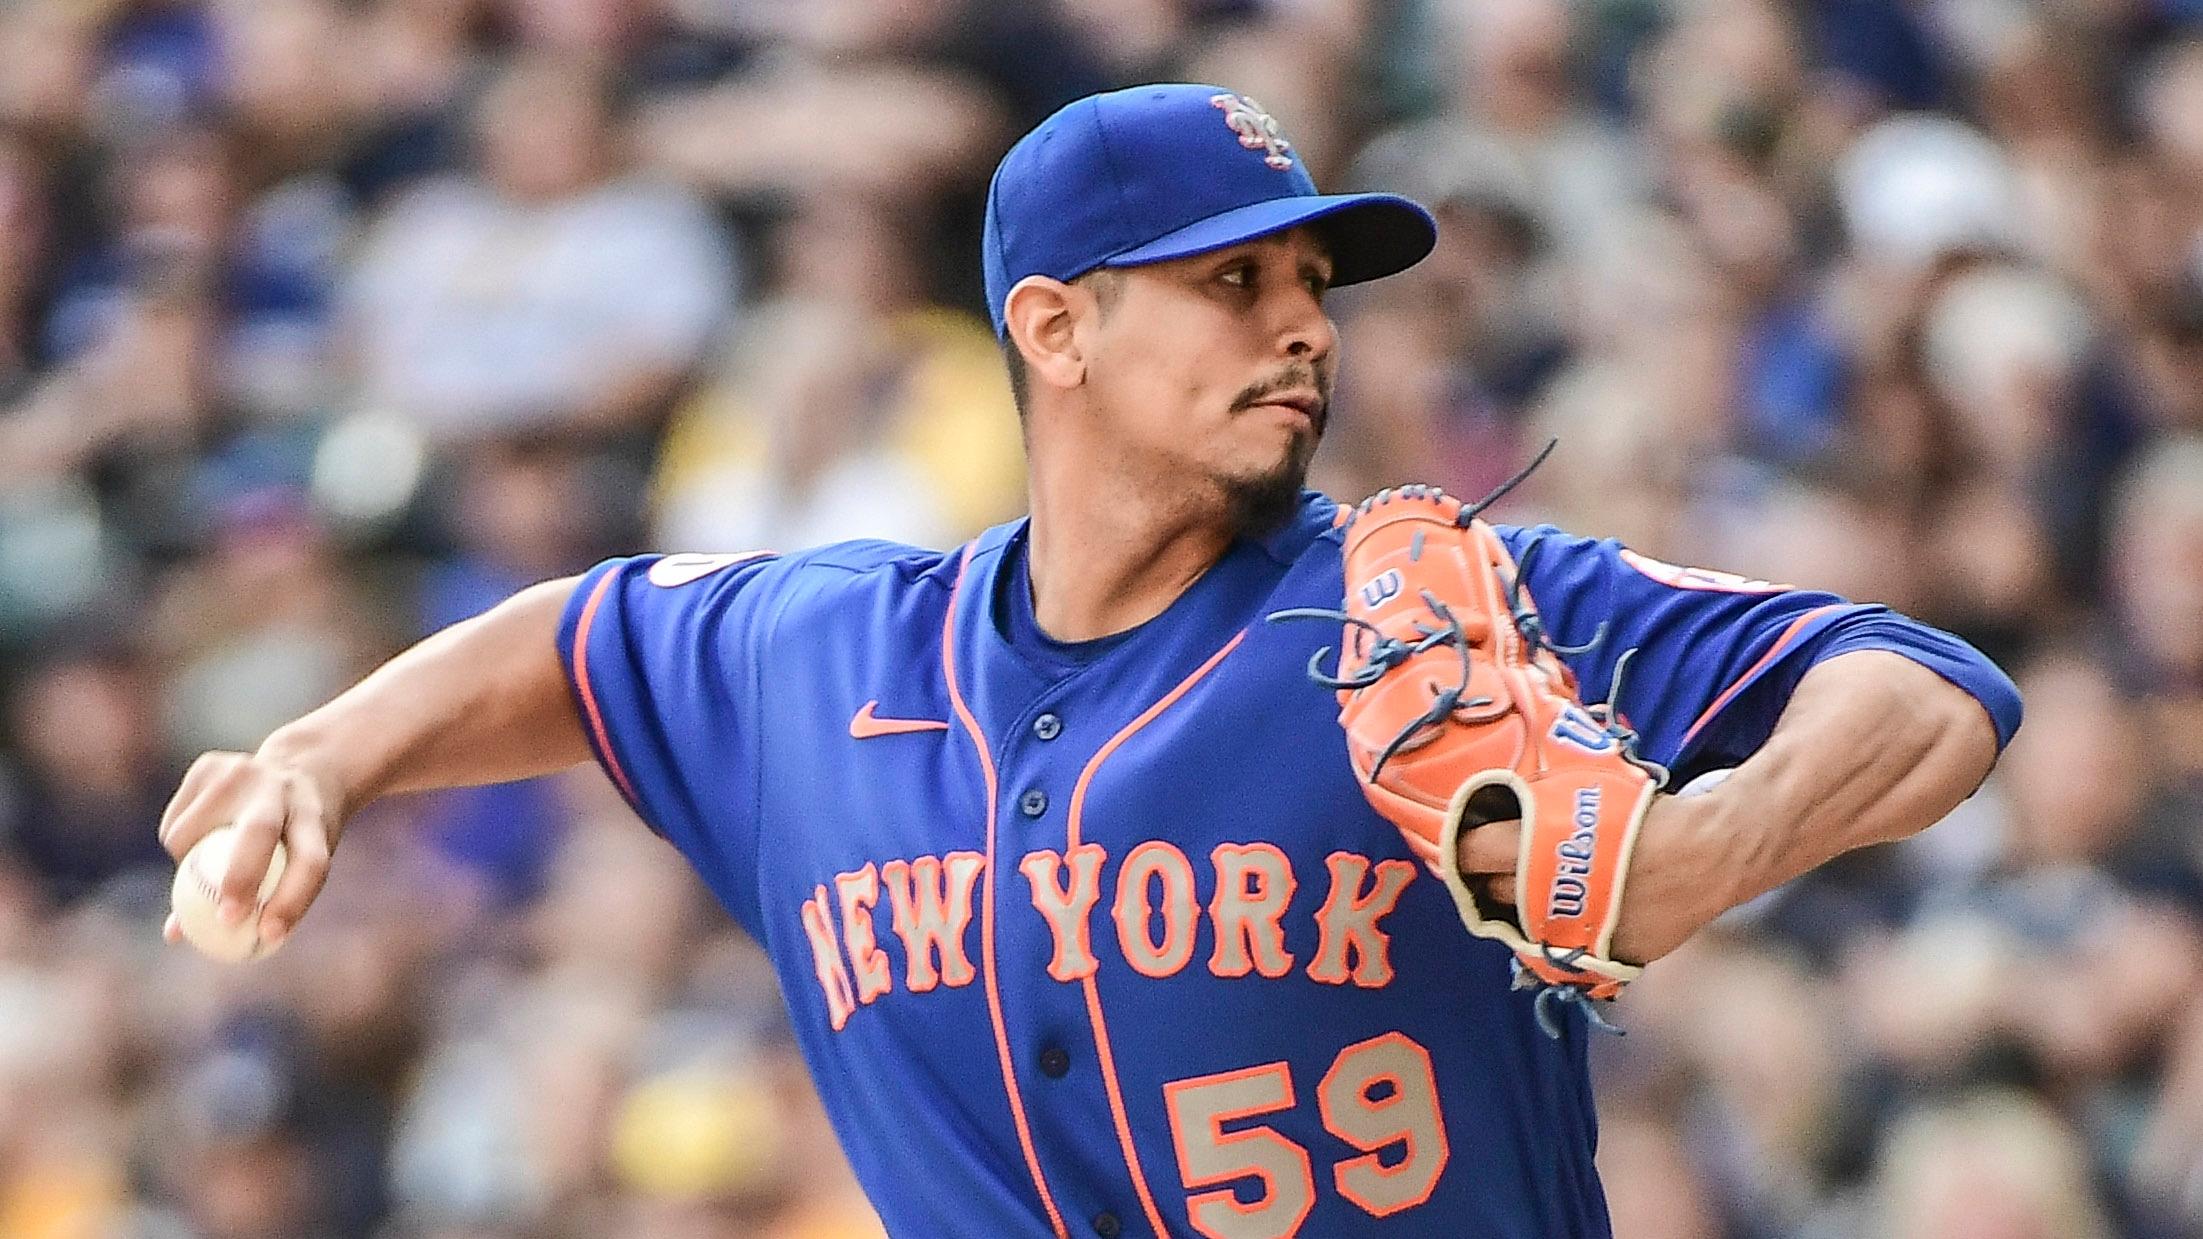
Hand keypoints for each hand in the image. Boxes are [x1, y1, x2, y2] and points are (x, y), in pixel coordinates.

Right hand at [157, 740, 343, 950]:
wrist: (300, 767)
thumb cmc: (297, 834)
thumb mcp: (294, 861)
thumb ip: (252, 899)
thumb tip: (178, 936)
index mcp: (315, 816)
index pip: (310, 862)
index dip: (292, 901)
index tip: (269, 937)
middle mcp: (281, 788)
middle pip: (260, 831)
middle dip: (241, 877)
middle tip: (225, 919)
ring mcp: (243, 770)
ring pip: (192, 834)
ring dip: (186, 865)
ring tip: (203, 865)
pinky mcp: (207, 764)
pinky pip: (175, 823)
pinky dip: (177, 844)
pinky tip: (198, 835)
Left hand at [1454, 791, 1734, 966]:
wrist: (1707, 854)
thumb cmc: (1645, 814)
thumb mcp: (1584, 792)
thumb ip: (1540, 806)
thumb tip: (1501, 806)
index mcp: (1537, 847)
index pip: (1473, 852)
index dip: (1463, 847)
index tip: (1462, 845)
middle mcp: (1546, 896)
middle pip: (1494, 893)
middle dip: (1489, 881)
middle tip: (1493, 869)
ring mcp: (1573, 932)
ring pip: (1524, 928)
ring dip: (1520, 911)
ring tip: (1528, 894)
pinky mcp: (1601, 956)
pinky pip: (1564, 951)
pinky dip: (1561, 934)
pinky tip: (1567, 916)